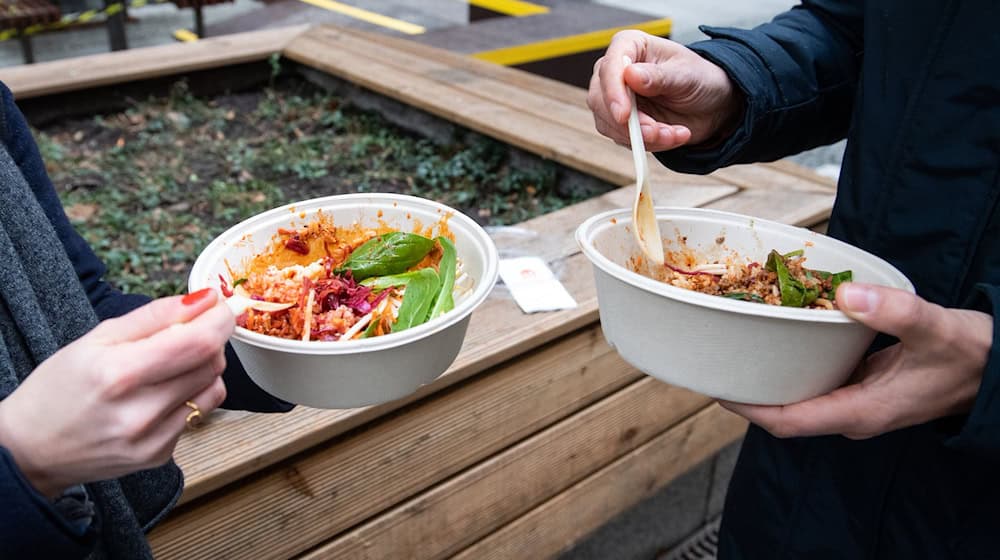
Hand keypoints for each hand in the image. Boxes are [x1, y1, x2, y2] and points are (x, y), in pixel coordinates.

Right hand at [0, 288, 231, 496]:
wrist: (31, 449)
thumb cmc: (60, 387)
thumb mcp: (97, 338)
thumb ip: (156, 315)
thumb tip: (206, 298)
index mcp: (118, 374)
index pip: (198, 343)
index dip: (220, 319)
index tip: (221, 305)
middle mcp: (139, 412)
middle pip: (211, 363)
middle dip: (210, 339)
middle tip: (188, 332)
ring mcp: (152, 439)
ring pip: (213, 388)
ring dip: (204, 368)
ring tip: (169, 365)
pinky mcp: (159, 456)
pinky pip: (198, 414)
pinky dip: (190, 396)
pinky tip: (159, 395)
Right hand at [587, 30, 744, 151]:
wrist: (711, 105)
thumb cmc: (699, 79)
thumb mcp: (686, 75)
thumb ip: (658, 77)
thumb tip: (630, 75)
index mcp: (630, 46)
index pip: (609, 66)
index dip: (613, 92)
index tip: (624, 115)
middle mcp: (616, 71)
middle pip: (600, 99)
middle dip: (628, 123)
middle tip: (656, 132)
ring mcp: (614, 98)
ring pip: (609, 124)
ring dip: (642, 136)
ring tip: (673, 134)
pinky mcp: (619, 122)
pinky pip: (622, 139)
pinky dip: (648, 144)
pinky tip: (671, 136)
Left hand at [721, 283, 993, 439]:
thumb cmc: (971, 355)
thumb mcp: (935, 329)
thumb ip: (894, 313)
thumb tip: (845, 295)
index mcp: (859, 411)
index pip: (788, 421)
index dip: (748, 409)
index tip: (716, 389)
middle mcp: (851, 412)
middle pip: (784, 410)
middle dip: (749, 391)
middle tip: (716, 360)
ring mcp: (856, 401)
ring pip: (800, 394)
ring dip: (770, 375)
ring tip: (737, 345)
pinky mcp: (863, 385)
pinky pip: (818, 378)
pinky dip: (796, 361)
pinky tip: (783, 334)